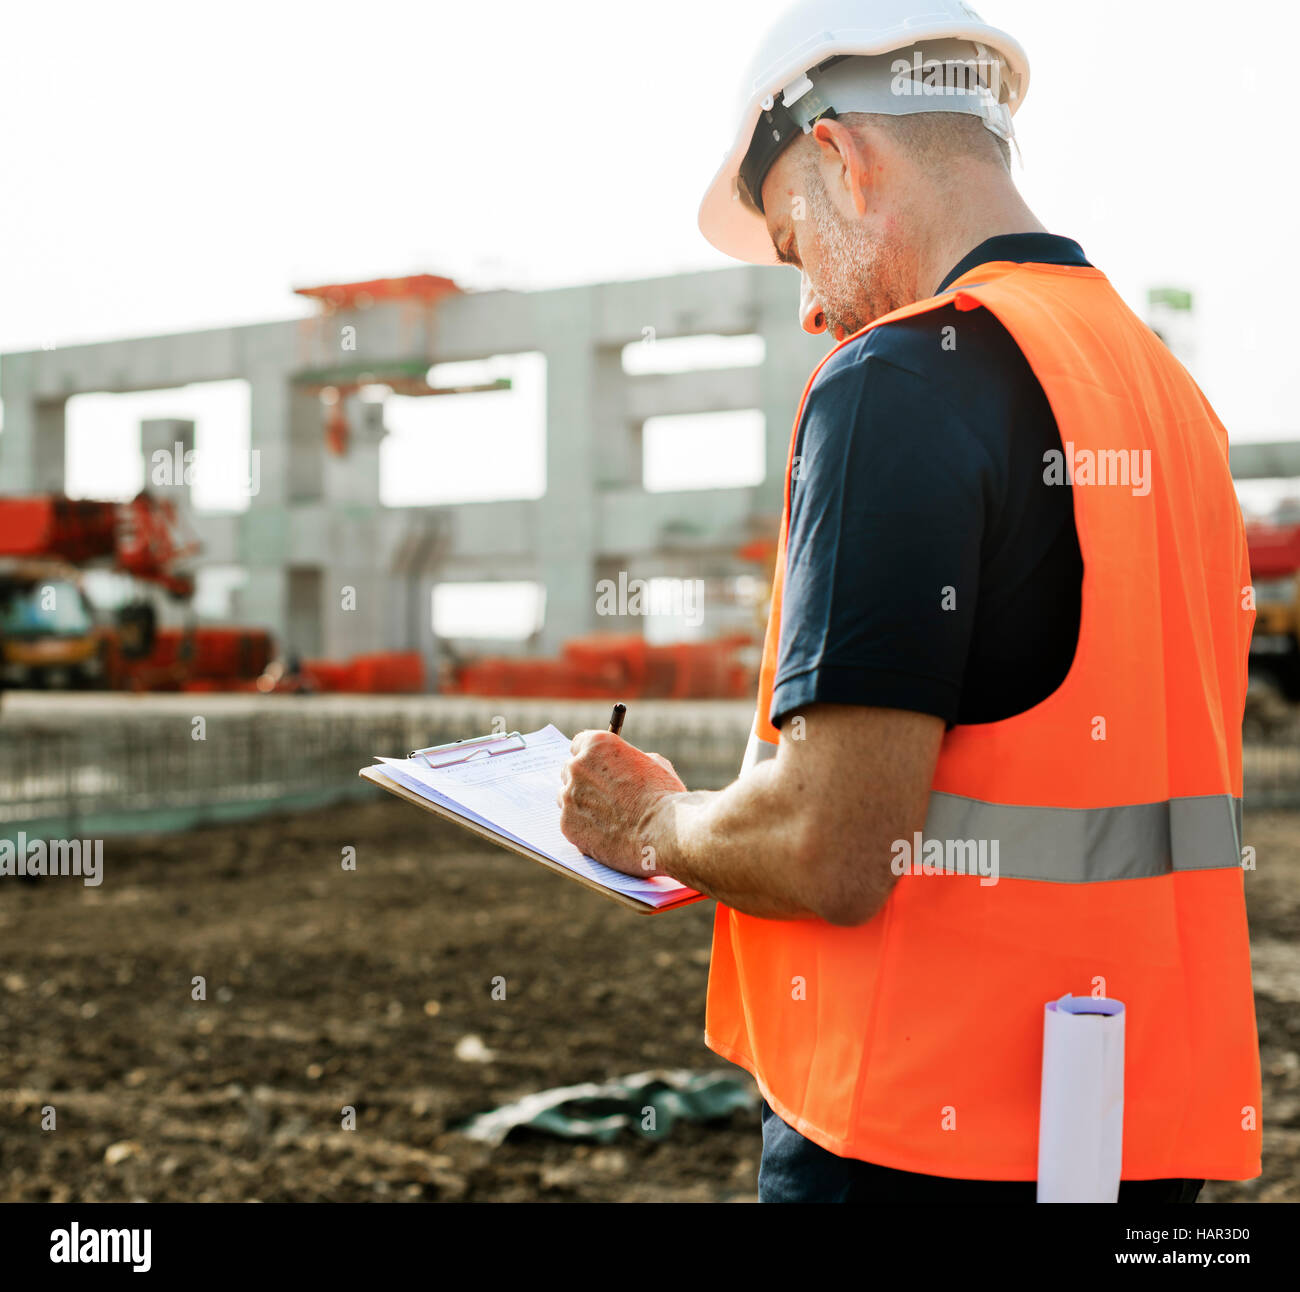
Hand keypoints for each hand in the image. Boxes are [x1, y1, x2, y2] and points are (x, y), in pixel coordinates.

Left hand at [558, 731, 686, 875]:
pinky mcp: (567, 825)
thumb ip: (630, 761)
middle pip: (570, 771)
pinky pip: (570, 822)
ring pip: (567, 798)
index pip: (579, 744)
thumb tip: (623, 767)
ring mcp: (569, 796)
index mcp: (597, 745)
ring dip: (581, 804)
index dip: (589, 758)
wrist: (664, 832)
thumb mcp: (653, 764)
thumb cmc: (664, 797)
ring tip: (607, 817)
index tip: (594, 767)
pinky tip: (604, 832)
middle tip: (601, 795)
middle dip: (583, 781)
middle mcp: (578, 767)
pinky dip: (583, 827)